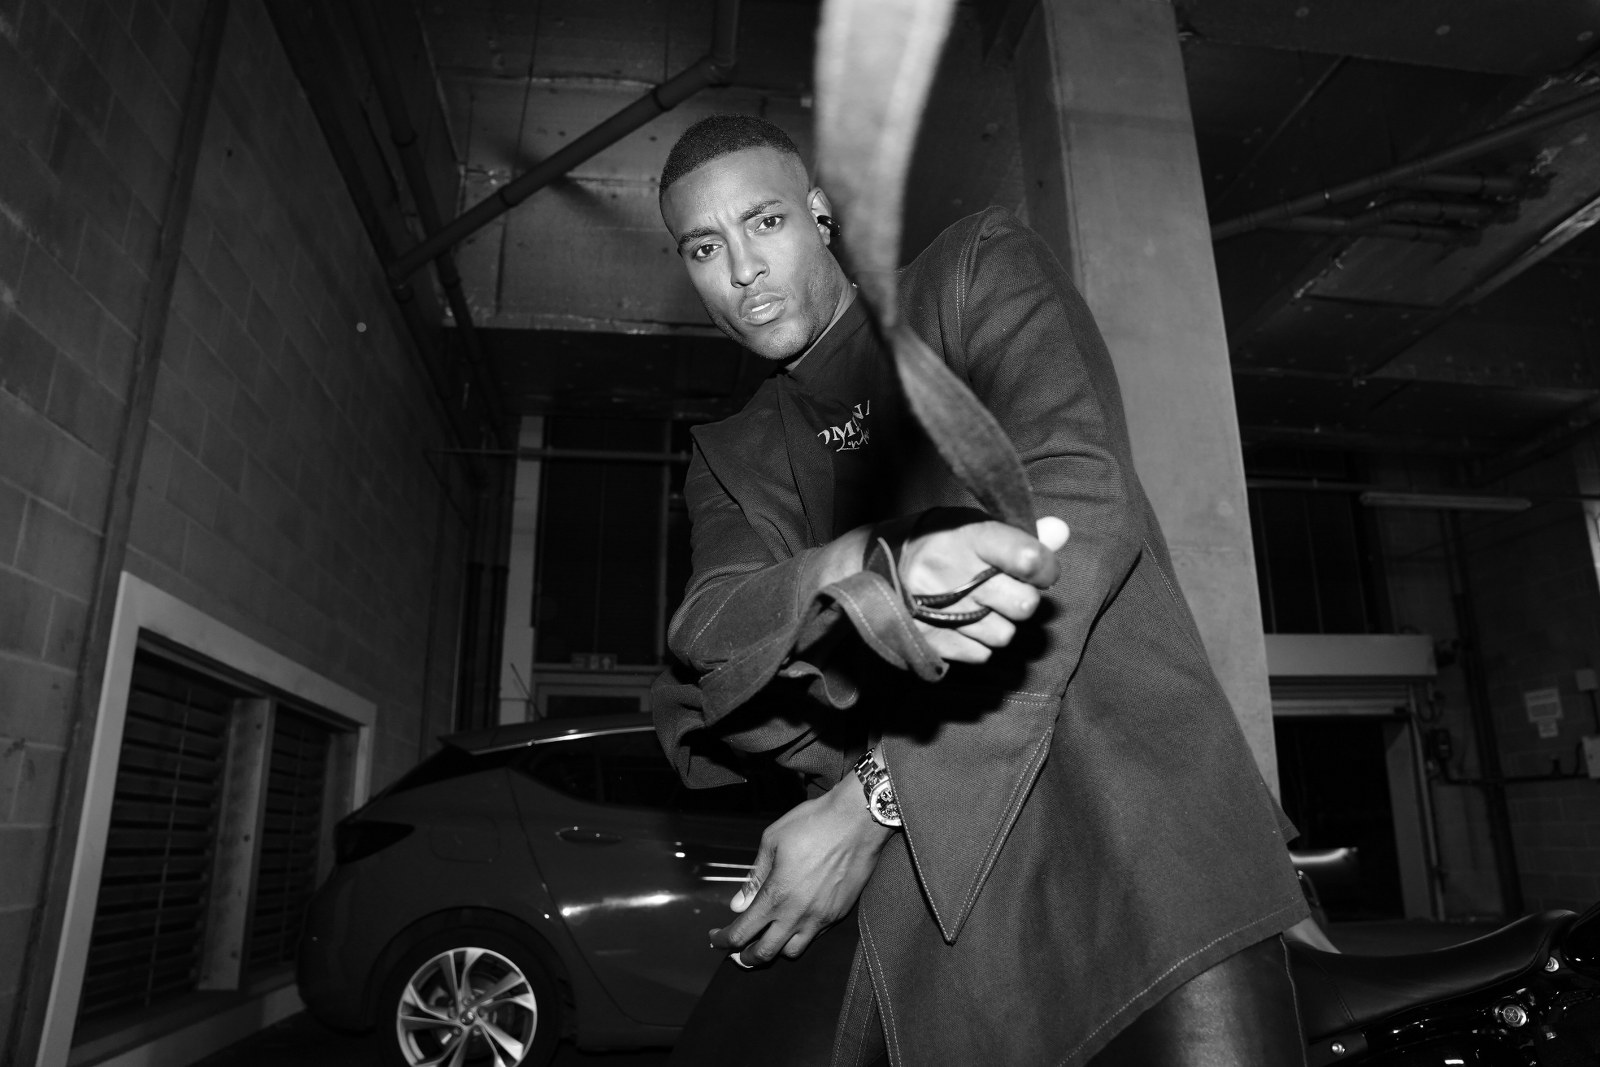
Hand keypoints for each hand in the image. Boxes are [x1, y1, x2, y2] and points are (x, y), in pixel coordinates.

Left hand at [708, 774, 893, 964]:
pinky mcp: (839, 914)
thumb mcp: (772, 841)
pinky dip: (799, 936)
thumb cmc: (812, 823)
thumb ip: (754, 876)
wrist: (857, 821)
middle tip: (735, 952)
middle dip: (744, 958)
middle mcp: (797, 914)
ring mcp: (821, 917)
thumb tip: (738, 904)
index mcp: (776, 895)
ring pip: (792, 952)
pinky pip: (815, 936)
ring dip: (775, 950)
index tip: (715, 939)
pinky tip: (794, 923)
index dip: (723, 941)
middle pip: (764, 954)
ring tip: (766, 939)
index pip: (740, 934)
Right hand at [899, 516, 1068, 662]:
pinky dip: (979, 642)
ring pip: (1004, 634)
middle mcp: (953, 574)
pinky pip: (981, 654)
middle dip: (1023, 599)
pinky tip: (964, 622)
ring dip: (1000, 622)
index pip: (1027, 558)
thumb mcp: (978, 526)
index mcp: (968, 537)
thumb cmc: (945, 541)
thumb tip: (1059, 532)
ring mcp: (939, 611)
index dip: (1046, 568)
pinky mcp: (930, 639)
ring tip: (980, 605)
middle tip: (1006, 588)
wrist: (884, 563)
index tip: (1042, 570)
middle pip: (1023, 604)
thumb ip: (1021, 535)